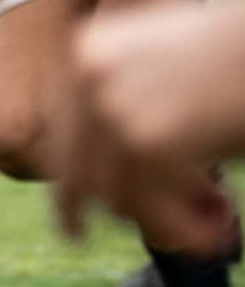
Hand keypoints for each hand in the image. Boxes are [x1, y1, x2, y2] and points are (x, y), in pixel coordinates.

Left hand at [51, 0, 244, 252]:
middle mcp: (87, 75)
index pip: (60, 136)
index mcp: (86, 50)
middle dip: (119, 211)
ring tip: (214, 224)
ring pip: (117, 202)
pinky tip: (218, 236)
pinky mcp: (148, 142)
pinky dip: (185, 235)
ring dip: (165, 224)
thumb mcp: (167, 65)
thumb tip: (109, 194)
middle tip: (157, 235)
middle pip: (75, 174)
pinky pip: (153, 216)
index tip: (77, 224)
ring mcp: (112, 108)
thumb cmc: (237, 52)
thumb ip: (130, 108)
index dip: (76, 183)